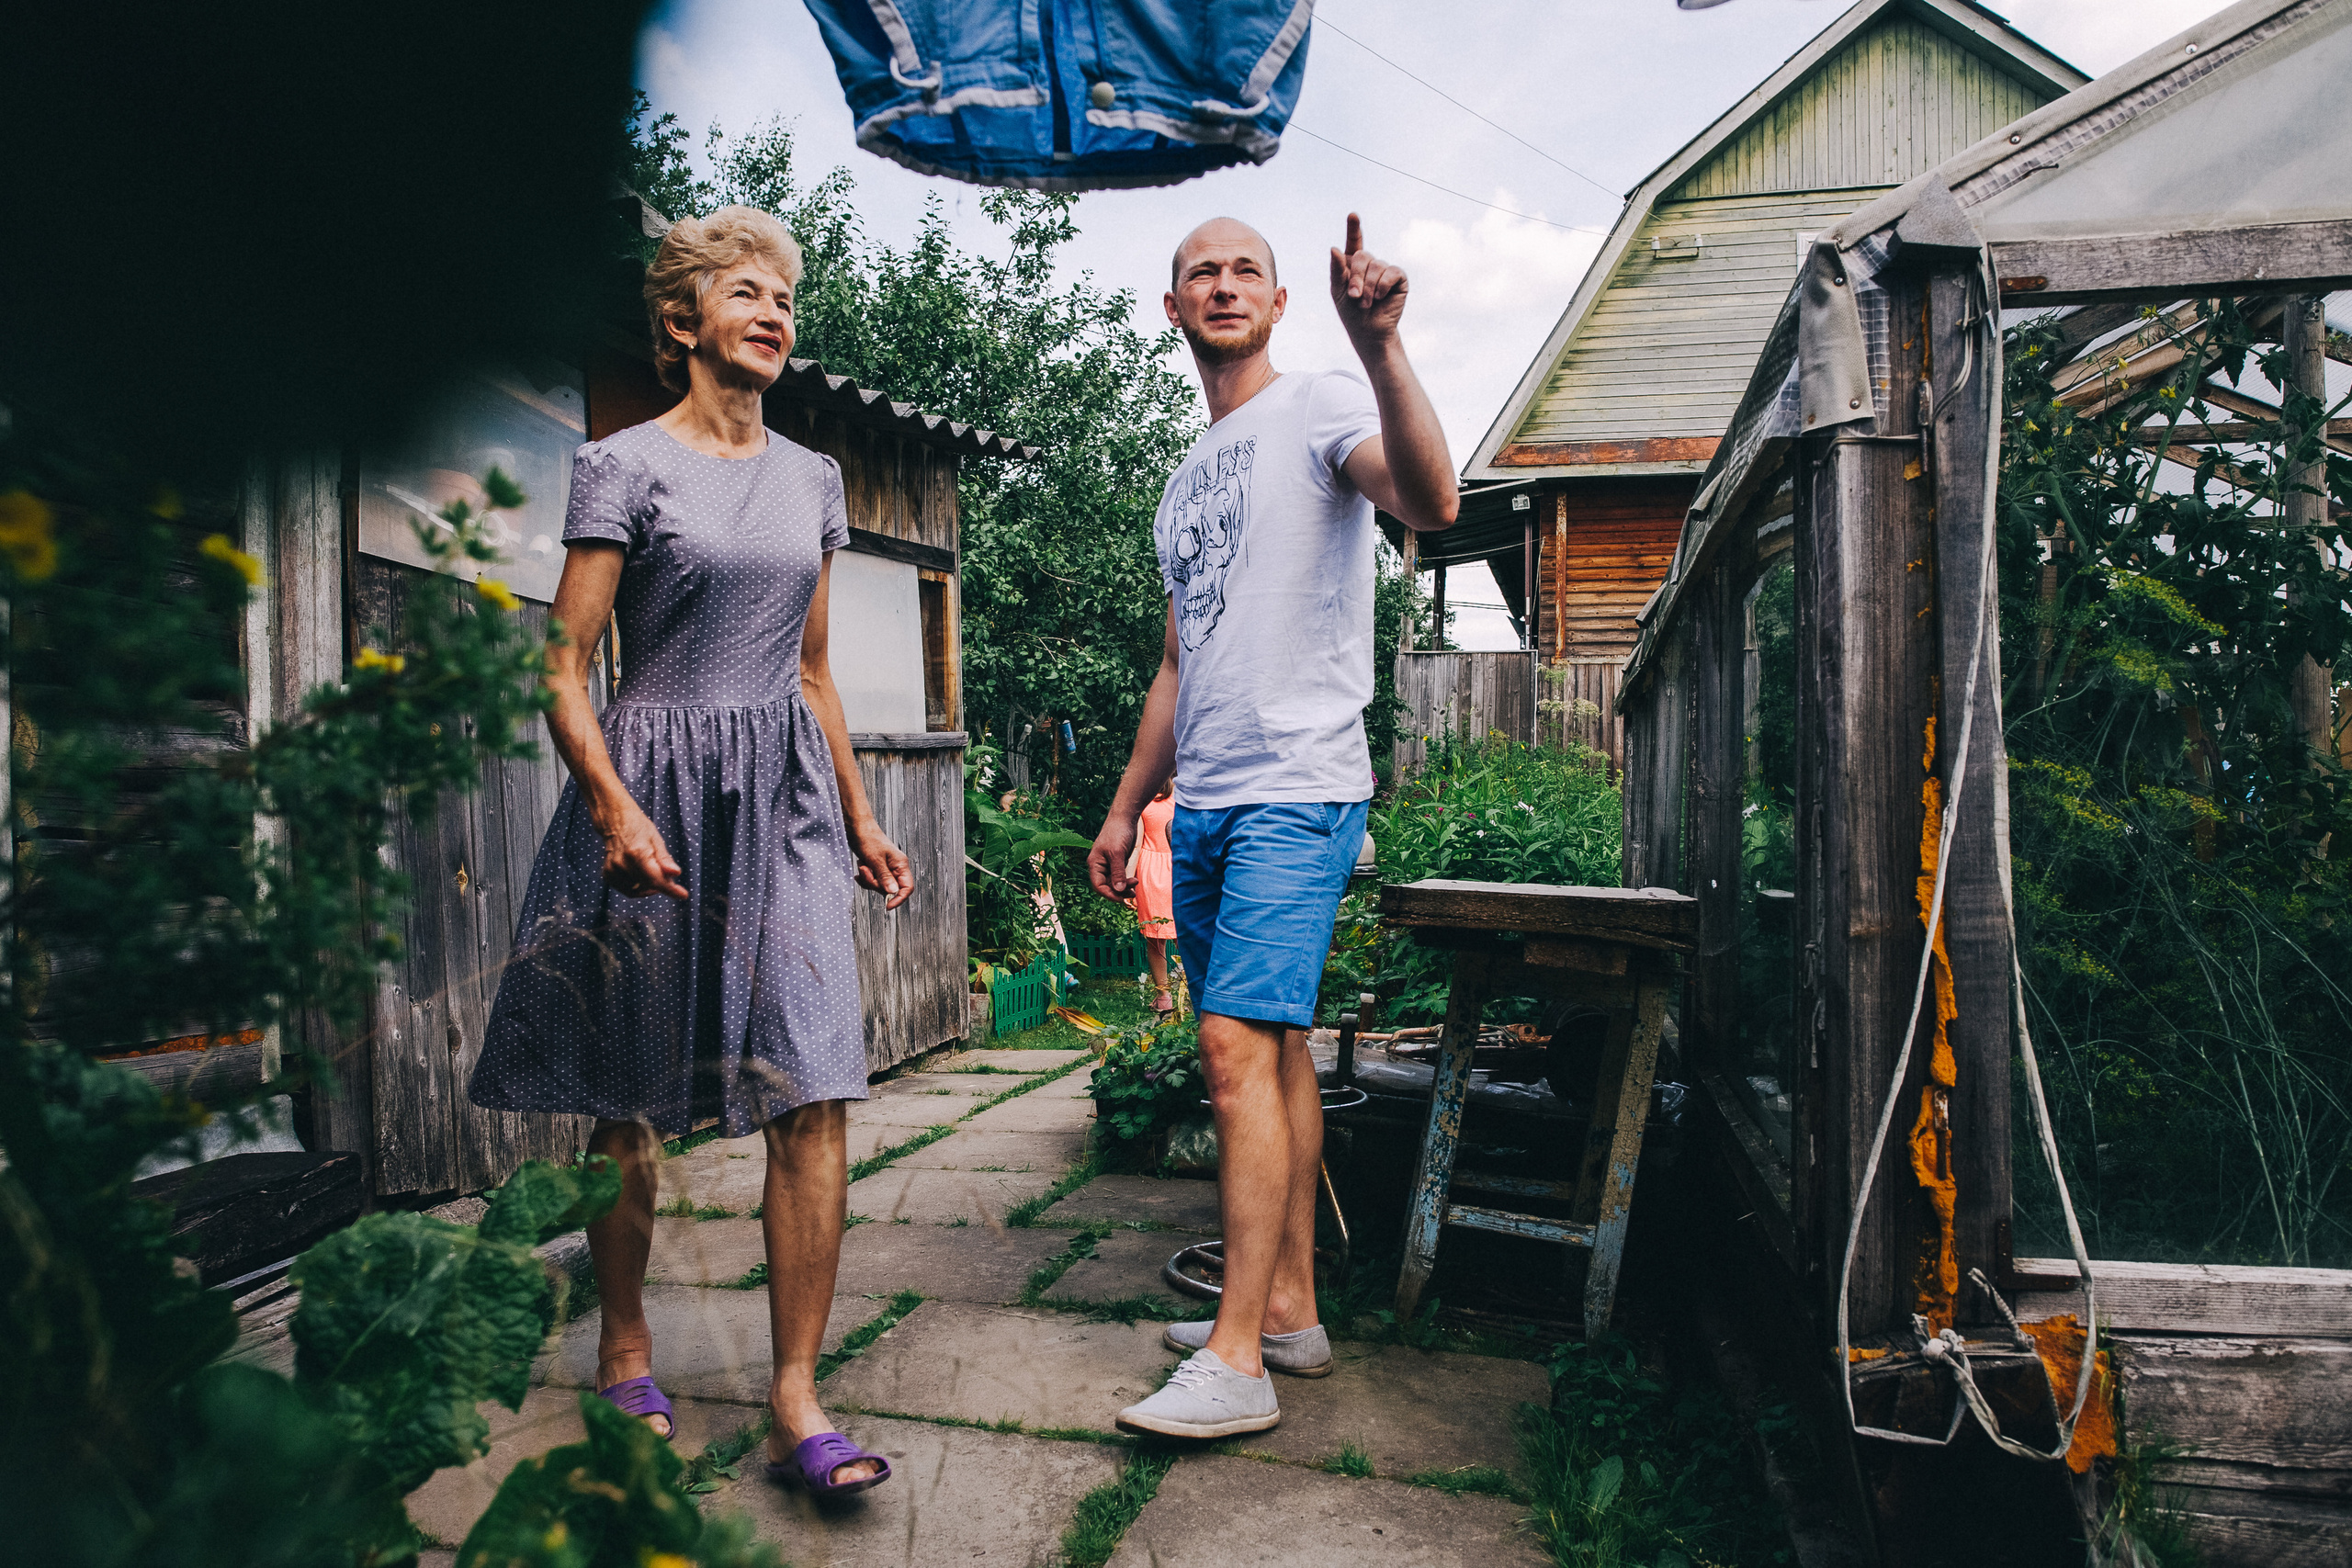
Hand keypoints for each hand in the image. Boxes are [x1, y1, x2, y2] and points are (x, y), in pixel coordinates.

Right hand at [600, 806, 688, 899]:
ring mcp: (612, 870)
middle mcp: (622, 863)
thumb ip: (665, 859)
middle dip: (661, 883)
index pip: (656, 878)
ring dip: (649, 885)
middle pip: (649, 885)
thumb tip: (675, 874)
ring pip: (638, 890)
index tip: (683, 895)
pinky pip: (627, 890)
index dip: (670, 889)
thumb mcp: (656, 839)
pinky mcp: (607, 875)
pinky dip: (637, 886)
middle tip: (666, 873)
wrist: (615, 822)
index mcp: (636, 853)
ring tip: (649, 868)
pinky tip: (639, 873)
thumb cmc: (638, 828)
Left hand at [849, 819, 913, 909]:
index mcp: (900, 865)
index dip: (899, 898)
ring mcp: (886, 869)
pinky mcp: (876, 869)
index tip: (887, 906)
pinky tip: (860, 869)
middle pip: (890, 889)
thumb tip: (893, 892)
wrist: (857, 827)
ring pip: (880, 886)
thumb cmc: (868, 838)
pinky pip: (872, 881)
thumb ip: (885, 877)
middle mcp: (895, 868)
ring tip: (863, 866)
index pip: (907, 888)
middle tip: (866, 871)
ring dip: (868, 879)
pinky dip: (865, 878)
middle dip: (875, 884)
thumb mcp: (875, 860)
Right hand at [1088, 813, 1138, 899]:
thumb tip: (1118, 890)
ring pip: (1114, 883)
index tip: (1121, 898)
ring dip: (1124, 887)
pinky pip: (1120, 876)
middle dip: (1119, 891)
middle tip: (1132, 893)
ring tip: (1135, 888)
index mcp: (1094, 864)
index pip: (1098, 886)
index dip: (1109, 894)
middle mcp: (1100, 866)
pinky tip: (1134, 881)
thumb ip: (1117, 872)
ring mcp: (1109, 865)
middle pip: (1106, 886)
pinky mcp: (1117, 862)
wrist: (1125, 818)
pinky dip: (1126, 881)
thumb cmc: (1117, 833)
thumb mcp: (1117, 853)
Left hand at [1329, 213, 1407, 348]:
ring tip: (1366, 302)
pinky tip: (1380, 297)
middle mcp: (1371, 264)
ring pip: (1377, 266)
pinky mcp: (1398, 278)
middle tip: (1354, 296)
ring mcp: (1385, 270)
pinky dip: (1383, 285)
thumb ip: (1337, 270)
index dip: (1354, 229)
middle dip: (1356, 277)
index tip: (1352, 215)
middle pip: (1363, 256)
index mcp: (1353, 265)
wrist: (1369, 332)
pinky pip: (1391, 272)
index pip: (1354, 243)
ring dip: (1368, 287)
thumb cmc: (1351, 313)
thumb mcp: (1338, 291)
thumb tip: (1335, 248)